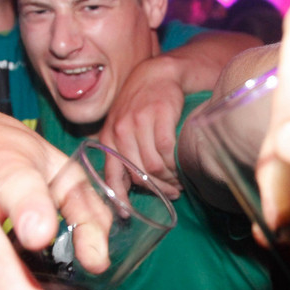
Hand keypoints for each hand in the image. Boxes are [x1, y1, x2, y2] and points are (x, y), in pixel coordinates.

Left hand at [98, 54, 185, 198]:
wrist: (158, 74)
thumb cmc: (140, 104)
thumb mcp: (122, 126)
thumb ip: (121, 151)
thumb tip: (125, 184)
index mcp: (108, 137)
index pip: (111, 174)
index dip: (119, 198)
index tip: (128, 215)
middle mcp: (120, 131)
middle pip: (137, 173)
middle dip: (155, 189)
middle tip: (170, 194)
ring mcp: (139, 122)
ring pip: (153, 165)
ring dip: (168, 180)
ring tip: (177, 183)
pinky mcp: (159, 115)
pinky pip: (166, 150)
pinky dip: (175, 164)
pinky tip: (181, 168)